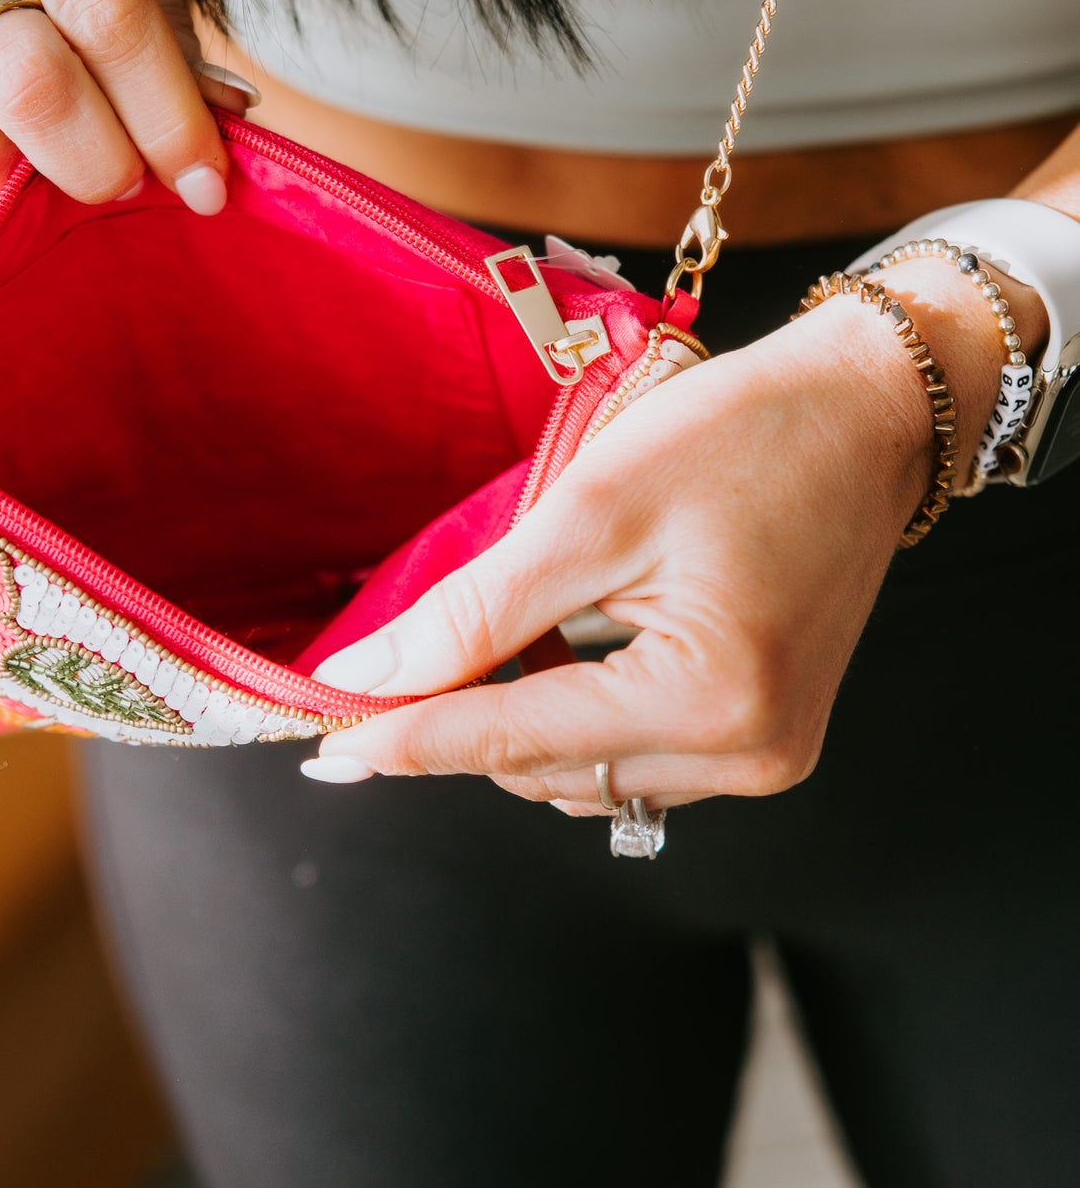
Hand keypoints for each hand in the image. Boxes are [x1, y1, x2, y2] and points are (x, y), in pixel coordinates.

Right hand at [0, 0, 255, 235]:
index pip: (108, 22)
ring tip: (57, 171)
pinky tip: (9, 181)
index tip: (206, 183)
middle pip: (33, 89)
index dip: (168, 118)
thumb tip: (223, 116)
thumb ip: (164, 12)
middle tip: (133, 179)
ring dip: (30, 186)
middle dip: (106, 162)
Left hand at [303, 283, 956, 813]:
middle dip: (460, 719)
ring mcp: (762, 756)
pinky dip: (573, 717)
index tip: (323, 746)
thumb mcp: (594, 511)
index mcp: (710, 701)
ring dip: (519, 718)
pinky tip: (563, 648)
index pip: (513, 740)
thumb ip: (475, 611)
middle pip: (543, 767)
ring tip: (509, 629)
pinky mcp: (762, 737)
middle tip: (393, 664)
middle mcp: (746, 756)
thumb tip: (366, 679)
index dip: (409, 737)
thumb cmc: (743, 437)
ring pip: (582, 773)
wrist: (864, 414)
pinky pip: (630, 758)